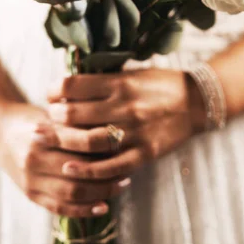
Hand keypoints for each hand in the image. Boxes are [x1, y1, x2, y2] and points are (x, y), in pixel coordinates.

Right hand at [0, 102, 131, 216]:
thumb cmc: (33, 118)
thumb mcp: (52, 113)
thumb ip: (76, 123)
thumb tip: (113, 132)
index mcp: (41, 134)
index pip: (80, 141)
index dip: (105, 143)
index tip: (124, 141)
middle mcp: (34, 159)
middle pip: (78, 171)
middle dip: (107, 172)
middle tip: (129, 169)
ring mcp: (31, 180)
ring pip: (72, 193)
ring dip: (101, 192)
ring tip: (122, 185)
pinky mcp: (31, 195)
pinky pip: (60, 208)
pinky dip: (84, 210)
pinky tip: (103, 206)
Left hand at [47, 69, 204, 181]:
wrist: (196, 102)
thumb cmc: (160, 84)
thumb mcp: (132, 73)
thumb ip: (104, 80)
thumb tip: (71, 85)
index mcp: (119, 82)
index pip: (74, 85)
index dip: (55, 90)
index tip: (51, 94)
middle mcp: (123, 106)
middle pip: (74, 114)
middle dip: (53, 117)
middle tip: (47, 119)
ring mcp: (133, 132)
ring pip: (87, 141)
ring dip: (63, 141)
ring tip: (51, 139)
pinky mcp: (143, 153)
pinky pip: (110, 166)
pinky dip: (87, 170)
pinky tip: (69, 168)